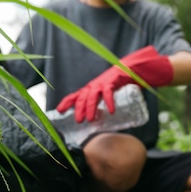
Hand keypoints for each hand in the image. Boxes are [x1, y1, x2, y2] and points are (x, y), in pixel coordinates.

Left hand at [56, 46, 173, 122]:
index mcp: (90, 89)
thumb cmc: (117, 85)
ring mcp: (102, 83)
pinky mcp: (113, 81)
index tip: (59, 112)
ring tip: (91, 119)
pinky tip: (111, 111)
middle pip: (82, 97)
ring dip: (91, 107)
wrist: (130, 70)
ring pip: (93, 95)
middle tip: (79, 121)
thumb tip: (99, 121)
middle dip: (79, 109)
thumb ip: (101, 105)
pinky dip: (109, 102)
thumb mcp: (106, 95)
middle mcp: (94, 85)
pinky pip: (109, 92)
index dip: (67, 103)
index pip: (76, 95)